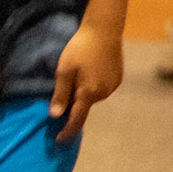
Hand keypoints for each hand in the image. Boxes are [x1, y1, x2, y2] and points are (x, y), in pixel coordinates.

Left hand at [50, 22, 122, 140]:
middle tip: (59, 95)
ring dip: (81, 94)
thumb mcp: (64, 71)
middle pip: (83, 106)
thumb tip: (55, 115)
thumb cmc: (79, 49)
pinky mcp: (117, 79)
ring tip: (74, 77)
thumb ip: (60, 94)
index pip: (77, 119)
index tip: (58, 140)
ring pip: (91, 97)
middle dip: (71, 106)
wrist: (103, 31)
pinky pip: (100, 89)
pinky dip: (90, 87)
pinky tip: (86, 72)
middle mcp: (104, 93)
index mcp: (89, 93)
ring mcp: (113, 86)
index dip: (67, 130)